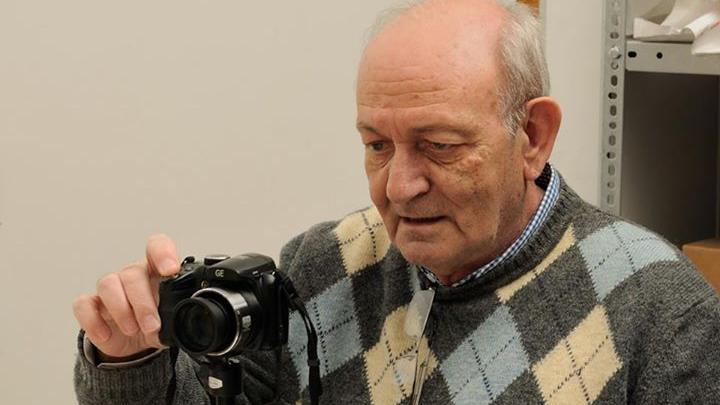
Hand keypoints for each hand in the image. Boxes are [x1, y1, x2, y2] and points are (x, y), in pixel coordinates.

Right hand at [72, 234, 179, 359]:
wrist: (136, 343)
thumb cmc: (158, 321)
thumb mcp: (175, 317)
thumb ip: (183, 310)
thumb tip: (195, 314)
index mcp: (156, 270)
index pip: (157, 247)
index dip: (162, 253)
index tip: (170, 270)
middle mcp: (132, 275)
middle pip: (132, 274)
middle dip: (142, 303)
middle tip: (153, 325)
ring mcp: (111, 289)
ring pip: (108, 284)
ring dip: (121, 309)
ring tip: (133, 330)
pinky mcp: (92, 306)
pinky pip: (84, 304)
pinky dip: (93, 321)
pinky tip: (107, 335)